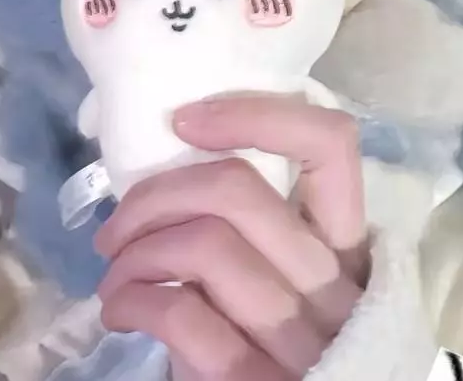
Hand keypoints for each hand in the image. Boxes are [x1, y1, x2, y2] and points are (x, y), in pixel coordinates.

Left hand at [95, 94, 368, 380]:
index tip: (184, 120)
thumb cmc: (270, 348)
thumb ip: (252, 230)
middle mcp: (336, 289)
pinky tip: (119, 309)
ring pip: (205, 244)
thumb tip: (170, 166)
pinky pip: (180, 313)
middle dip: (155, 194)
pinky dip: (131, 298)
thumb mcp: (280, 281)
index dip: (255, 115)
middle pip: (237, 190)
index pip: (330, 147)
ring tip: (115, 271)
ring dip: (135, 250)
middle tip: (118, 225)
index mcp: (348, 249)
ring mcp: (302, 342)